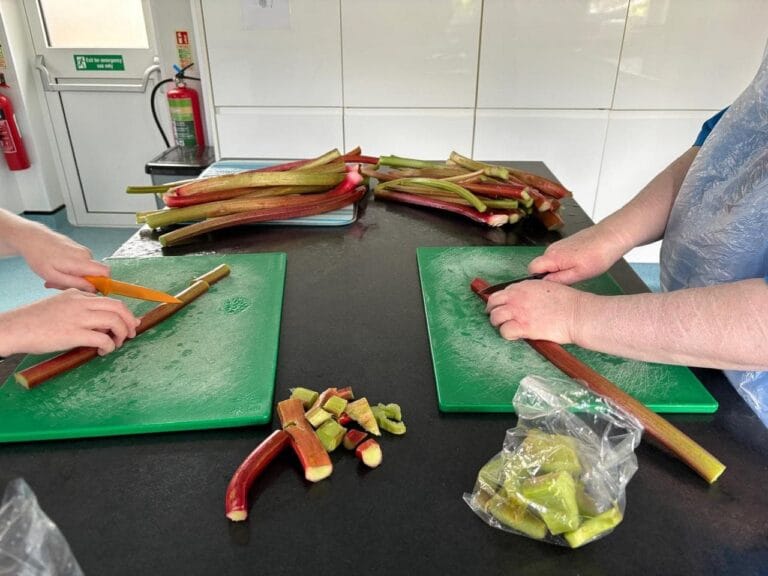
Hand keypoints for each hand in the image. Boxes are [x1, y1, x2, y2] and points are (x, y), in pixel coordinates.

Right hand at [0, 290, 139, 356]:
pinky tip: (103, 351)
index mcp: (77, 295)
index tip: (130, 322)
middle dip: (129, 321)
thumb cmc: (34, 321)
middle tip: (131, 333)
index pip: (109, 300)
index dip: (124, 312)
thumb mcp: (60, 306)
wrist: (14, 328)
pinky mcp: (73, 333)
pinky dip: (109, 346)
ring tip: (116, 344)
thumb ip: (79, 309)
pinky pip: (103, 338)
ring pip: (114, 321)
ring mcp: (78, 317)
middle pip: (118, 307)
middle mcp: (80, 303)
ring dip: (121, 335)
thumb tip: (101, 323)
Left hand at [16, 221, 109, 291]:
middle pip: (95, 274)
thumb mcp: (53, 276)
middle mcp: (86, 254)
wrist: (32, 238)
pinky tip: (58, 269)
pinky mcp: (79, 249)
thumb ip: (75, 283)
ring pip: (87, 270)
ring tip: (57, 276)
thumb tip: (92, 289)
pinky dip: (72, 269)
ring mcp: (83, 250)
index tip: (90, 290)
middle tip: (62, 284)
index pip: (106, 273)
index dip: (102, 283)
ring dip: (75, 276)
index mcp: (81, 261)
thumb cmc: (39, 256)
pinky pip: (82, 264)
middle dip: (83, 282)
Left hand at [486, 280, 585, 343]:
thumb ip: (532, 292)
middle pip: (493, 303)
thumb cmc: (568, 302)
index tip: (501, 307)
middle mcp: (517, 297)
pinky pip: (504, 331)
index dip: (499, 301)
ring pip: (495, 317)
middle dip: (492, 311)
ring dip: (498, 323)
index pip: (501, 292)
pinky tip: (514, 335)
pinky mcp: (523, 327)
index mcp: (523, 286)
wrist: (577, 313)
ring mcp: (518, 312)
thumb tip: (526, 299)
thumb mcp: (547, 287)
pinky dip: (507, 334)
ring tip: (505, 328)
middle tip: (497, 319)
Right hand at [527, 225, 626, 284]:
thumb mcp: (579, 274)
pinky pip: (558, 257)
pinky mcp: (566, 244)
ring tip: (576, 273)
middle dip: (550, 276)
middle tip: (567, 282)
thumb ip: (558, 280)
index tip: (551, 286)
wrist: (611, 237)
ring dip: (559, 270)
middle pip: (540, 266)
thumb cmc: (598, 255)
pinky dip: (565, 264)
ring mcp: (558, 245)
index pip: (532, 269)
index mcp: (552, 256)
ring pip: (550, 263)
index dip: (538, 279)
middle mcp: (551, 249)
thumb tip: (544, 284)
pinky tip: (579, 265)